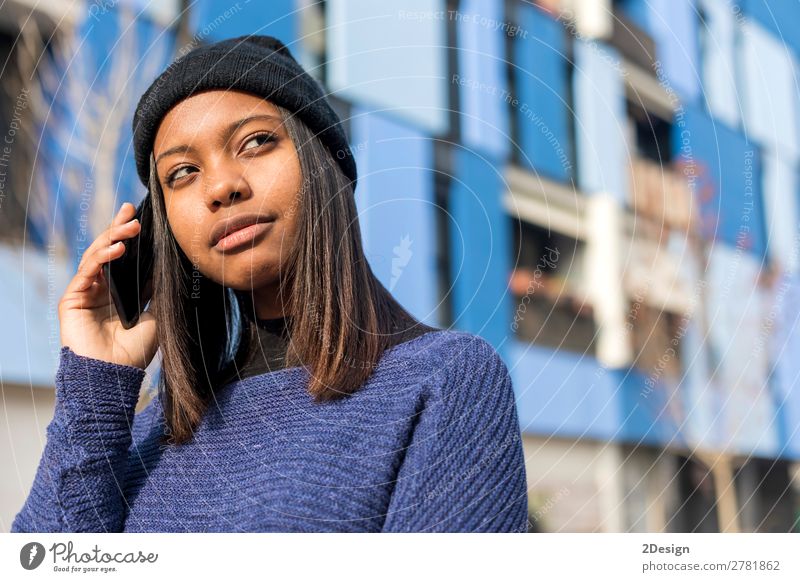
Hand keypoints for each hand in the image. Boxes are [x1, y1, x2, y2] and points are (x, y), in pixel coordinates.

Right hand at [58, 202, 157, 368]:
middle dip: (119, 229)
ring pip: (96, 257)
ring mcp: (85, 294)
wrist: (114, 376)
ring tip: (130, 226)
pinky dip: (102, 258)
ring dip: (113, 239)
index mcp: (120, 295)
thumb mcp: (155, 317)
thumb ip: (156, 292)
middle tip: (131, 209)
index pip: (127, 261)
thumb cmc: (134, 352)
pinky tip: (118, 249)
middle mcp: (101, 292)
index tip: (145, 220)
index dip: (133, 240)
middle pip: (108, 253)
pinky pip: (87, 271)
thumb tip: (167, 268)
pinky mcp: (72, 299)